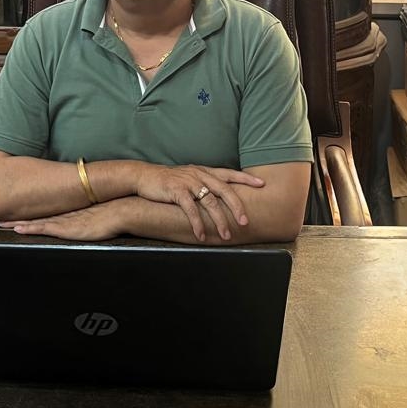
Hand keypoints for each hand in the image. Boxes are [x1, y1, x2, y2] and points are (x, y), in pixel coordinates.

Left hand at [1, 204, 122, 241]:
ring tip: (2, 222)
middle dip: (17, 214)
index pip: (44, 209)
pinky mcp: (69, 228)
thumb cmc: (116, 211)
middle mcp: (65, 213)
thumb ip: (90, 214)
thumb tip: (87, 215)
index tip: (14, 208)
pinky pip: (45, 229)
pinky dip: (31, 228)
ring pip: (36, 221)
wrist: (126, 209)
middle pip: (36, 213)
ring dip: (18, 222)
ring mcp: (66, 220)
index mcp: (70, 209)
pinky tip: (18, 229)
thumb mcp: (100, 213)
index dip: (28, 209)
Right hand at [135, 164, 264, 241]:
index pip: (229, 174)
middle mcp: (199, 175)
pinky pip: (190, 209)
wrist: (144, 176)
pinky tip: (201, 235)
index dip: (246, 178)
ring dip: (219, 221)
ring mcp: (188, 182)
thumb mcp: (189, 177)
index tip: (262, 184)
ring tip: (225, 236)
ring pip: (209, 202)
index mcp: (204, 171)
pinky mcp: (176, 191)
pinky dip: (197, 224)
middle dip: (237, 206)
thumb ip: (204, 183)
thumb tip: (220, 195)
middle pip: (224, 190)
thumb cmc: (169, 180)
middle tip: (245, 222)